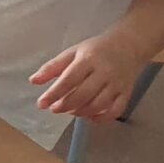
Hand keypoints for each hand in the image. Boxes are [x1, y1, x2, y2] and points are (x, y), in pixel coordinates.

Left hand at [31, 35, 148, 123]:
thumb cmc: (96, 49)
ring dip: (81, 112)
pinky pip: (115, 111)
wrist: (129, 44)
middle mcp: (104, 72)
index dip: (54, 94)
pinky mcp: (126, 92)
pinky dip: (102, 118)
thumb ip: (53, 67)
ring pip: (98, 104)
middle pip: (83, 94)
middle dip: (65, 105)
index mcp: (88, 59)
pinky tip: (90, 117)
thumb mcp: (73, 52)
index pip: (68, 80)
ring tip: (70, 111)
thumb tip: (33, 81)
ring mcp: (117, 83)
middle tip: (54, 109)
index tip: (42, 104)